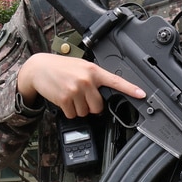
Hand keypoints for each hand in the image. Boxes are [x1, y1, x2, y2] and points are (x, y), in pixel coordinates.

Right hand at [17, 52, 145, 118]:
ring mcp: (76, 90)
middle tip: (81, 97)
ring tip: (70, 95)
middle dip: (90, 106)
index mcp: (93, 70)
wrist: (38, 68)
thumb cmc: (60, 67)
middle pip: (98, 106)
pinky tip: (64, 100)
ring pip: (85, 112)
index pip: (116, 81)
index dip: (130, 89)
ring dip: (78, 109)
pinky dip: (68, 111)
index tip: (142, 94)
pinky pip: (73, 114)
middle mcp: (86, 80)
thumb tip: (102, 93)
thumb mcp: (80, 66)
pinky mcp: (65, 98)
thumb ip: (93, 77)